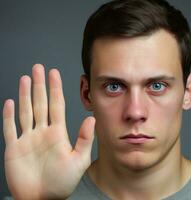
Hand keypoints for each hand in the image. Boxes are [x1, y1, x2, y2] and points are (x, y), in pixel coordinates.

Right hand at [3, 64, 94, 199]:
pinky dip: (8, 116)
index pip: (56, 104)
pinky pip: (10, 129)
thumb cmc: (62, 182)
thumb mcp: (79, 160)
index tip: (53, 73)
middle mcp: (43, 132)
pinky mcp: (15, 148)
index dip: (55, 88)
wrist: (44, 198)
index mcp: (58, 133)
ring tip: (25, 79)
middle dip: (39, 85)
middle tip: (38, 68)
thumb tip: (91, 119)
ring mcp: (28, 139)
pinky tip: (9, 102)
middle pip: (40, 103)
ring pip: (26, 111)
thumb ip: (84, 139)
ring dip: (24, 95)